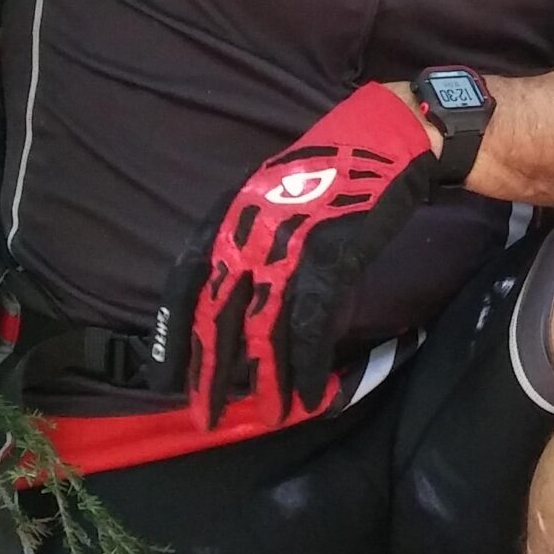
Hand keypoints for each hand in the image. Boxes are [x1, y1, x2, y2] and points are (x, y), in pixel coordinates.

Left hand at [156, 84, 437, 426]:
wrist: (389, 136)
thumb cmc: (334, 166)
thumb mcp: (275, 194)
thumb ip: (252, 238)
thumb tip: (240, 295)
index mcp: (229, 214)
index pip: (184, 283)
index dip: (173, 336)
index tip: (163, 381)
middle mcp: (250, 229)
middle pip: (219, 313)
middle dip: (211, 371)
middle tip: (203, 417)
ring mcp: (291, 241)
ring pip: (265, 325)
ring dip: (265, 379)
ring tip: (266, 417)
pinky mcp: (334, 252)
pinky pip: (312, 320)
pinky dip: (308, 360)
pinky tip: (309, 390)